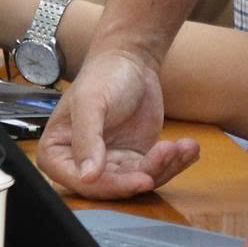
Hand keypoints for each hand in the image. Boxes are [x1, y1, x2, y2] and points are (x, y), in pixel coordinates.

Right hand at [37, 45, 200, 195]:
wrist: (130, 60)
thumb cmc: (103, 75)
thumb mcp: (91, 102)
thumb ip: (86, 139)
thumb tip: (87, 177)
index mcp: (57, 154)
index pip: (84, 183)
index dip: (114, 185)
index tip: (143, 178)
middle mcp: (83, 164)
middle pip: (115, 186)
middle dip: (148, 172)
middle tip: (169, 152)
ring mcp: (111, 163)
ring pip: (139, 180)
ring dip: (166, 167)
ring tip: (184, 146)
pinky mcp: (136, 159)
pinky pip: (156, 169)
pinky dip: (175, 162)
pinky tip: (190, 148)